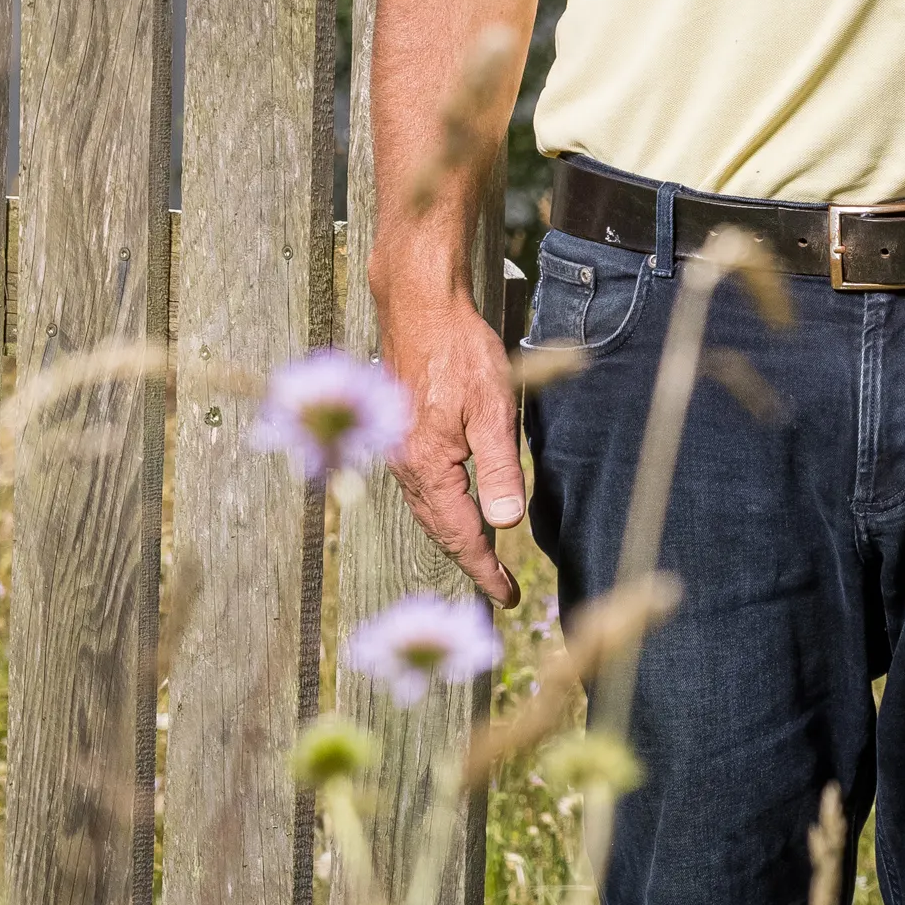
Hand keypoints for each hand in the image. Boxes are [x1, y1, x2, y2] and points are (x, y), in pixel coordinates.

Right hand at [384, 293, 528, 608]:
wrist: (418, 306)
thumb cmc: (460, 350)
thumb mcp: (494, 409)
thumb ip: (499, 468)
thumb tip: (506, 524)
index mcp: (429, 466)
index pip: (461, 535)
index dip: (486, 570)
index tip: (508, 597)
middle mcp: (405, 465)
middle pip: (439, 530)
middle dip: (470, 561)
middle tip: (500, 589)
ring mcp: (396, 450)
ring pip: (428, 511)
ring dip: (455, 538)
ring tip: (482, 560)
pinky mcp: (398, 434)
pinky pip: (421, 489)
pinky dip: (441, 511)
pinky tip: (456, 510)